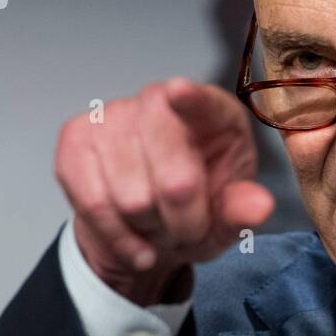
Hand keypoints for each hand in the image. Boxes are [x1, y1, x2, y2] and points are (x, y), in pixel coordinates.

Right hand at [54, 77, 274, 305]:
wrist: (146, 227)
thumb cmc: (195, 210)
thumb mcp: (227, 218)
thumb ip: (242, 211)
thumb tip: (259, 208)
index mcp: (213, 113)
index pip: (204, 103)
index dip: (192, 100)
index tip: (179, 92)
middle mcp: (160, 101)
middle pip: (173, 178)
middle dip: (184, 220)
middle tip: (188, 226)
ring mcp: (113, 115)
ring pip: (132, 199)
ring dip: (150, 228)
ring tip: (158, 223)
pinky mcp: (76, 138)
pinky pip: (94, 204)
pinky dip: (118, 237)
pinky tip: (136, 243)